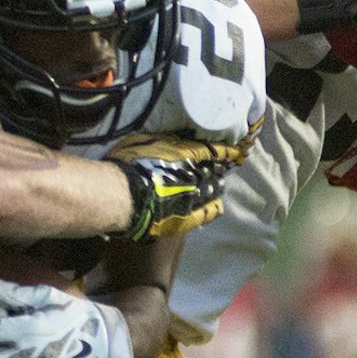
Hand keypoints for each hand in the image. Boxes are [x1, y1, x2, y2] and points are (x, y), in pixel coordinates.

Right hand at [104, 133, 247, 240]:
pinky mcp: (187, 219)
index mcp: (186, 155)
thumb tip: (177, 138)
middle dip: (219, 168)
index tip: (234, 150)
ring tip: (219, 184)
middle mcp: (195, 175)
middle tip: (222, 167)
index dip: (225, 150)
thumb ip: (164, 141)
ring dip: (217, 185)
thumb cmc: (129, 164)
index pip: (213, 151)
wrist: (122, 195)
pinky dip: (214, 206)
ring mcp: (193, 198)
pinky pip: (208, 213)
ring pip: (214, 190)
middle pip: (214, 171)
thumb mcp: (144, 141)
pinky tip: (217, 203)